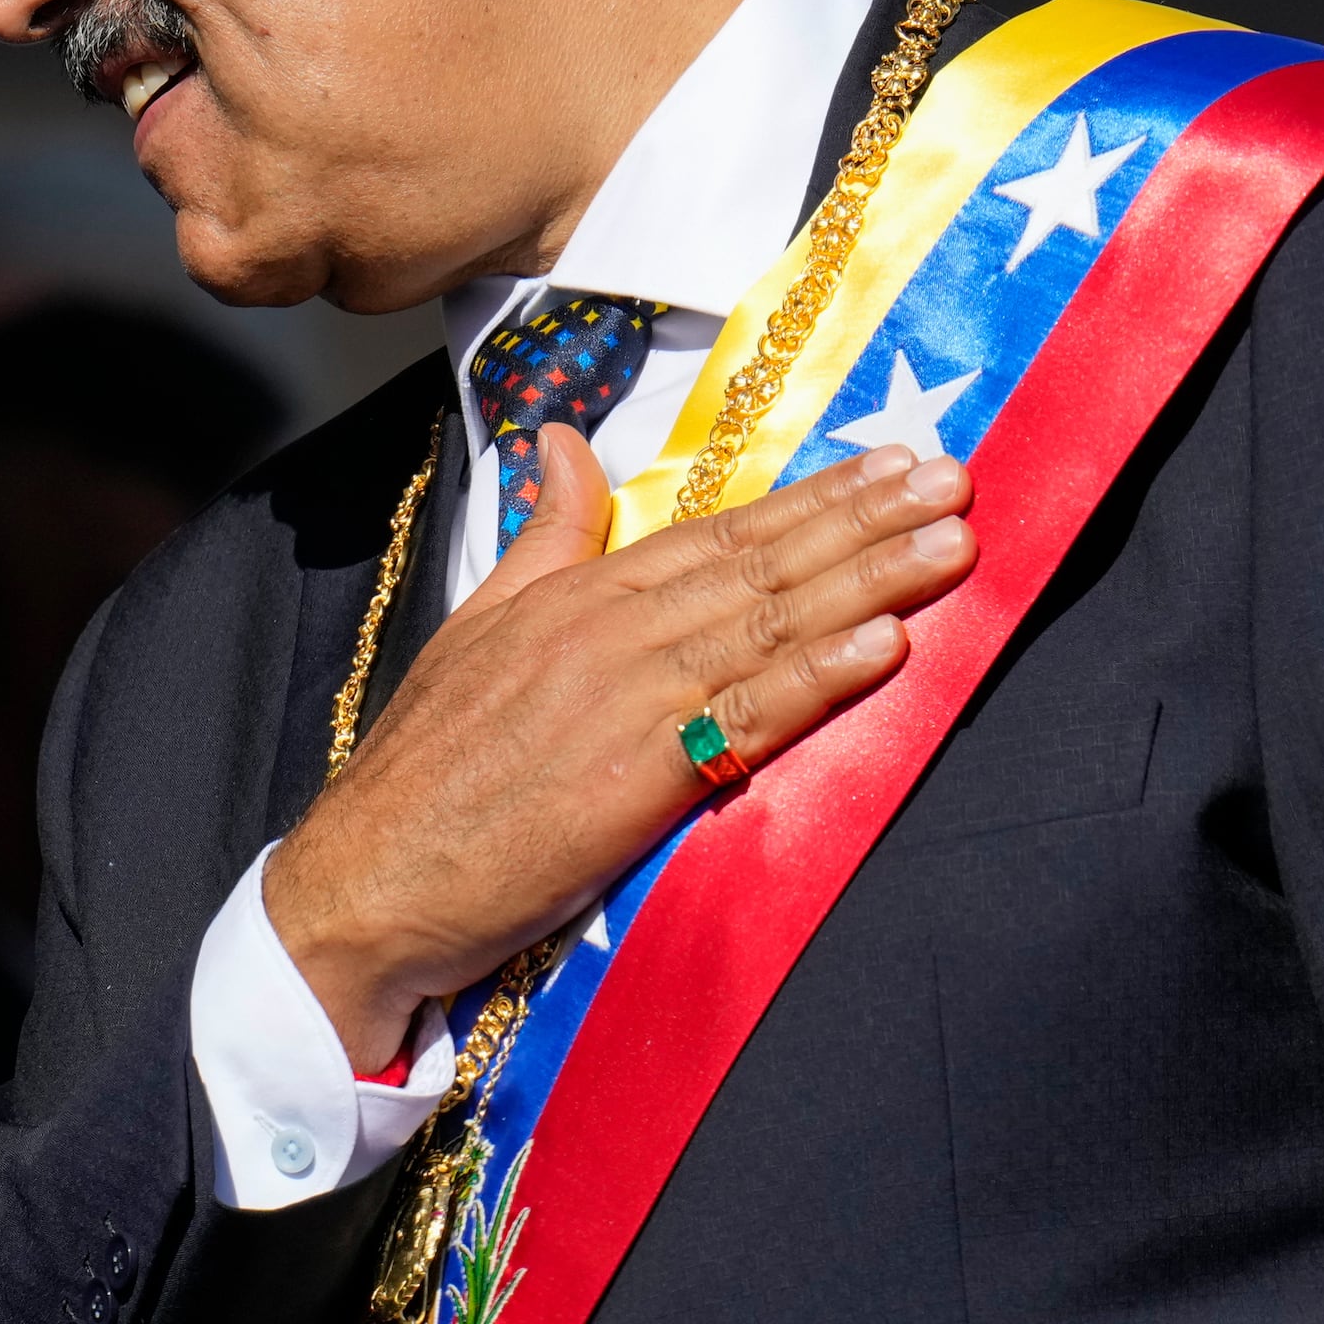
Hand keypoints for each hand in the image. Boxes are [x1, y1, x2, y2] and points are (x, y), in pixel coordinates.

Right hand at [263, 427, 975, 1063]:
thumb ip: (541, 536)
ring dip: (869, 580)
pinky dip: (818, 676)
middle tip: (955, 478)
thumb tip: (562, 444)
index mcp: (574, 594)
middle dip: (864, 520)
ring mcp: (624, 698)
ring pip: (767, 624)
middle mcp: (607, 630)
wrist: (369, 879)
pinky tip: (884, 645)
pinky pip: (745, 715)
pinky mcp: (636, 775)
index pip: (716, 532)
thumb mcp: (478, 625)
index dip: (813, 497)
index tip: (890, 464)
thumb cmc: (424, 771)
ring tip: (949, 544)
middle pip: (758, 563)